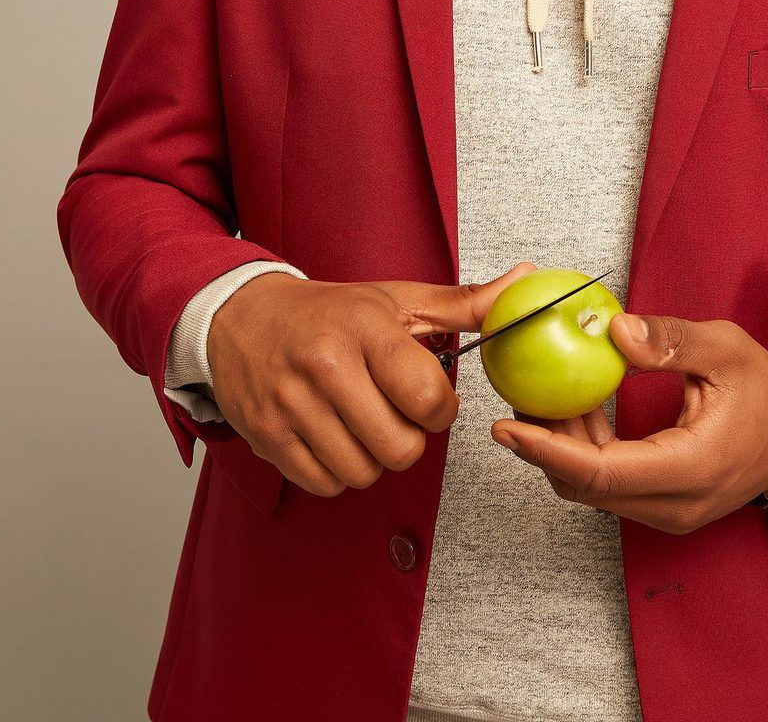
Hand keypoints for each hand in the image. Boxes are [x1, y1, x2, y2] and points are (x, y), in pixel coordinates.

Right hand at [207, 261, 536, 496]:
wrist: (242, 316)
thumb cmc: (333, 312)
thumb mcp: (399, 299)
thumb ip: (466, 303)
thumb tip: (525, 281)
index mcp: (366, 329)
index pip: (427, 398)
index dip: (441, 410)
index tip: (429, 397)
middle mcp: (325, 365)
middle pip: (399, 448)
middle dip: (408, 439)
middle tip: (395, 413)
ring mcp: (291, 403)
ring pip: (363, 473)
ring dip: (373, 458)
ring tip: (363, 423)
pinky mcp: (266, 435)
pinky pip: (324, 485)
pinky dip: (337, 472)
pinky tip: (334, 437)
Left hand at [490, 312, 767, 534]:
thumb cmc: (766, 389)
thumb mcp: (725, 349)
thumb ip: (671, 340)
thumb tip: (615, 330)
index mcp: (693, 469)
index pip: (602, 473)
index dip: (547, 450)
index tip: (506, 427)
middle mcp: (677, 504)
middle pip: (587, 487)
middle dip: (544, 446)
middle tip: (516, 399)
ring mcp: (671, 511)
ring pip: (594, 490)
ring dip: (563, 448)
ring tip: (544, 397)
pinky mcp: (666, 505)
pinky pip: (610, 486)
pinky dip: (585, 452)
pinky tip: (578, 410)